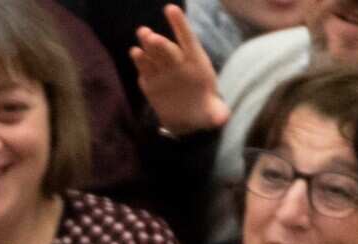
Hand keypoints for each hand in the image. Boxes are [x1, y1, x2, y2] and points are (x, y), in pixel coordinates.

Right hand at [130, 4, 228, 135]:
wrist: (186, 120)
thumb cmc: (204, 110)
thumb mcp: (214, 114)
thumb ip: (218, 114)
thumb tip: (222, 119)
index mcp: (196, 63)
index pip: (188, 40)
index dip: (180, 25)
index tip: (170, 9)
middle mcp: (177, 63)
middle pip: (167, 49)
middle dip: (160, 42)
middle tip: (151, 36)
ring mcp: (162, 71)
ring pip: (154, 54)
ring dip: (147, 44)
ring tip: (142, 33)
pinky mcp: (150, 82)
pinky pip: (145, 69)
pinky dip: (140, 61)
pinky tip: (135, 52)